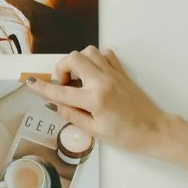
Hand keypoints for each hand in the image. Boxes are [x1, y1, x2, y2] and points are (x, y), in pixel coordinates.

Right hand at [25, 47, 171, 154]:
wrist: (156, 130)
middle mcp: (103, 82)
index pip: (61, 91)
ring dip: (78, 61)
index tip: (31, 82)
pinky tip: (93, 73)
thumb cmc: (128, 135)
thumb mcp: (95, 131)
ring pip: (89, 52)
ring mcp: (114, 74)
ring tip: (78, 78)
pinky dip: (95, 59)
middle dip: (62, 68)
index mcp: (95, 99)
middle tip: (64, 83)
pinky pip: (105, 55)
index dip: (43, 87)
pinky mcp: (122, 73)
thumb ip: (72, 115)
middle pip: (74, 59)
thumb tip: (55, 105)